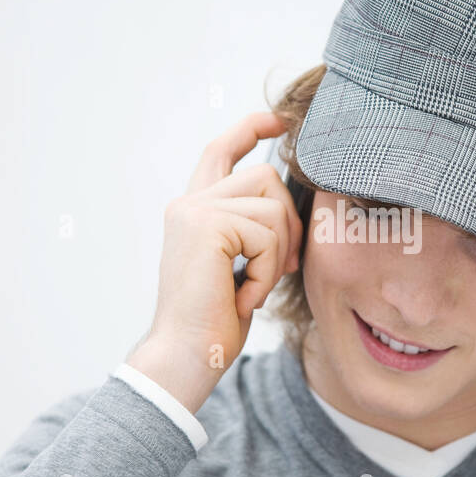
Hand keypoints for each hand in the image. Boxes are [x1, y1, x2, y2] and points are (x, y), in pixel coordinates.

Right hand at [125, 111, 303, 412]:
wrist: (186, 356)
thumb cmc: (214, 323)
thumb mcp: (240, 267)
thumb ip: (253, 231)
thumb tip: (289, 208)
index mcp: (194, 211)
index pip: (220, 151)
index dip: (249, 130)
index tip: (278, 120)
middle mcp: (189, 203)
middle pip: (266, 178)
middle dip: (287, 225)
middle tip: (277, 271)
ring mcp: (194, 211)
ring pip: (272, 207)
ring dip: (276, 256)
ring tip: (251, 289)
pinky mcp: (205, 225)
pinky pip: (266, 235)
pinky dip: (266, 272)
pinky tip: (243, 297)